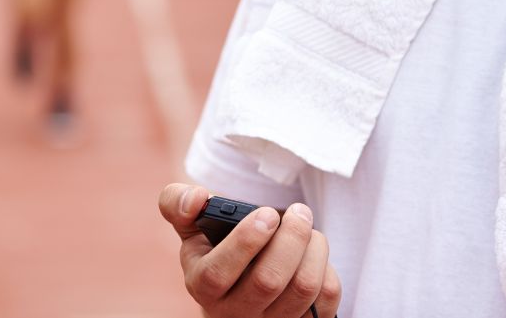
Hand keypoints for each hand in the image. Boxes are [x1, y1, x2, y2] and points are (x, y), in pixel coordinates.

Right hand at [158, 183, 341, 317]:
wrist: (237, 289)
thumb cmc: (215, 248)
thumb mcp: (190, 227)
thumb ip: (178, 203)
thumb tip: (196, 199)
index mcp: (202, 284)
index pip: (218, 274)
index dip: (245, 242)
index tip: (267, 214)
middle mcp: (234, 312)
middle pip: (268, 281)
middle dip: (291, 238)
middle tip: (299, 211)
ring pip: (303, 288)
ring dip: (314, 248)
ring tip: (307, 227)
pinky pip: (324, 301)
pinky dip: (327, 270)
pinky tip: (314, 255)